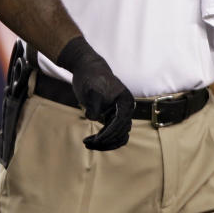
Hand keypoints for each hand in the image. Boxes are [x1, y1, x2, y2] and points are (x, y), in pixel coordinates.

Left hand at [58, 36, 134, 150]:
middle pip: (121, 132)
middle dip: (105, 140)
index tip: (97, 139)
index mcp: (125, 101)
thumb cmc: (90, 77)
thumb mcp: (91, 89)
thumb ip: (94, 104)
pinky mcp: (112, 118)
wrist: (88, 68)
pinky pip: (114, 134)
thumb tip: (94, 118)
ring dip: (105, 143)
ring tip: (87, 143)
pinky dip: (105, 140)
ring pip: (119, 137)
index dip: (109, 133)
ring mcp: (120, 114)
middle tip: (87, 142)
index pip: (121, 122)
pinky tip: (93, 142)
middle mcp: (126, 109)